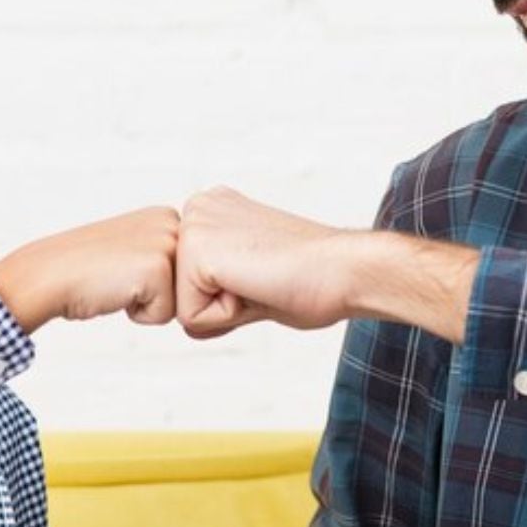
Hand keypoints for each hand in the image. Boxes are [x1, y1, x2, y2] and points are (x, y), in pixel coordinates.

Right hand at [0, 206, 179, 332]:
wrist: (49, 273)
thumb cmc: (86, 269)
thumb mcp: (133, 247)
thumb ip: (162, 252)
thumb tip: (192, 275)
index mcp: (168, 215)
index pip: (188, 273)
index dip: (155, 283)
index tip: (125, 267)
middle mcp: (172, 222)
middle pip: (189, 287)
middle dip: (156, 293)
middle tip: (120, 276)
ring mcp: (167, 242)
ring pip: (180, 302)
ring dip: (147, 304)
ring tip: (118, 281)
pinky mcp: (158, 268)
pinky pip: (164, 315)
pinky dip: (138, 314)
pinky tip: (115, 290)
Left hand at [177, 187, 482, 340]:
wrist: (346, 270)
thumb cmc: (312, 278)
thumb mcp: (251, 273)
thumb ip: (217, 283)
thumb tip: (188, 313)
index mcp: (211, 210)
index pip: (189, 284)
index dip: (227, 299)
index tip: (265, 275)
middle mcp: (198, 208)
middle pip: (180, 295)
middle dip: (221, 305)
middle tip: (264, 280)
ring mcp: (195, 225)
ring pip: (183, 308)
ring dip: (225, 310)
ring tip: (261, 282)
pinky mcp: (197, 249)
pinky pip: (191, 318)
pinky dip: (228, 317)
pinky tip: (258, 286)